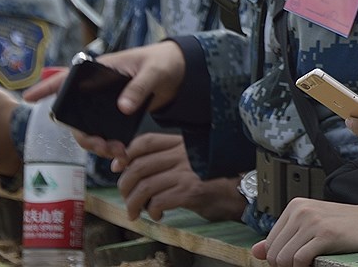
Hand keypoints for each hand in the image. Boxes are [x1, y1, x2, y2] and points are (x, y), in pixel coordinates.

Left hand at [113, 132, 243, 221]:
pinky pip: (159, 201)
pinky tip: (157, 215)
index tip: (117, 168)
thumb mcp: (191, 160)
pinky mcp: (191, 190)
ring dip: (133, 203)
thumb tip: (134, 170)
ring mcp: (186, 171)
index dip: (126, 154)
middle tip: (125, 198)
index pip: (145, 142)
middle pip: (139, 166)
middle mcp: (182, 153)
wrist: (241, 189)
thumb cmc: (213, 177)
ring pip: (145, 186)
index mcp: (181, 142)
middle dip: (124, 185)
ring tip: (134, 213)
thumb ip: (168, 159)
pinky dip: (152, 210)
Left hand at [250, 195, 357, 266]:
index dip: (280, 261)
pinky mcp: (326, 234)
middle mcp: (301, 210)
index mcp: (295, 206)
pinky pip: (300, 260)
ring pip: (284, 259)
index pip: (270, 244)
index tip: (297, 264)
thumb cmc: (347, 228)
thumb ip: (284, 238)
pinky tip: (317, 265)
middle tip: (305, 266)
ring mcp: (313, 221)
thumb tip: (256, 251)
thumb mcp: (312, 228)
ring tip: (312, 266)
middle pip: (274, 254)